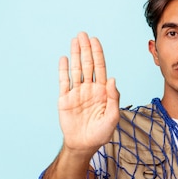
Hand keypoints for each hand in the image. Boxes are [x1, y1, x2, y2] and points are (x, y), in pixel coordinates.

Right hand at [58, 32, 119, 153]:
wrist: (84, 144)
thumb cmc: (101, 133)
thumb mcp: (112, 117)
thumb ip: (114, 98)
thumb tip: (113, 79)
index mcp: (102, 92)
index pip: (100, 68)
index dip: (98, 54)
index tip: (95, 40)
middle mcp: (90, 89)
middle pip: (87, 65)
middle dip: (86, 49)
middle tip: (83, 34)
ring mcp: (77, 93)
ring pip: (76, 70)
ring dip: (75, 55)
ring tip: (74, 40)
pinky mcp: (65, 99)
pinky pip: (64, 81)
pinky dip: (63, 70)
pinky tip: (64, 58)